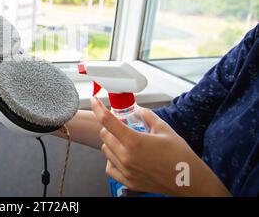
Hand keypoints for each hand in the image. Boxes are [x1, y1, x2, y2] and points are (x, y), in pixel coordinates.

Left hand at [91, 97, 230, 196]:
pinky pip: (109, 168)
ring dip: (111, 142)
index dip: (98, 108)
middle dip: (110, 127)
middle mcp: (127, 157)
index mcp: (134, 141)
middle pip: (104, 135)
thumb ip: (148, 117)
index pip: (108, 121)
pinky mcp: (128, 181)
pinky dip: (112, 159)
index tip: (94, 101)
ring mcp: (126, 170)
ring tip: (125, 142)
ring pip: (105, 150)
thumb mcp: (164, 129)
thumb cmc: (179, 156)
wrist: (189, 179)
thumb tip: (139, 111)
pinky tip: (122, 156)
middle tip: (121, 126)